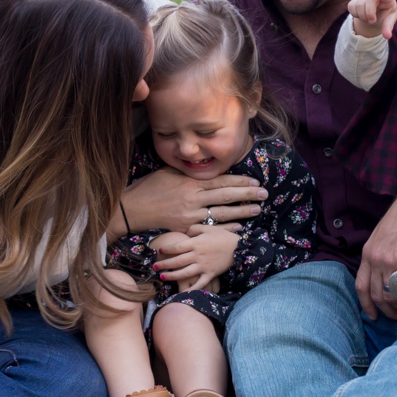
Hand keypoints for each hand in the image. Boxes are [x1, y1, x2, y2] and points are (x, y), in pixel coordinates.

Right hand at [121, 167, 263, 233]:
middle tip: (265, 194)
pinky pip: (210, 228)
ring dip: (242, 212)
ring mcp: (189, 215)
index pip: (221, 180)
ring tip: (257, 210)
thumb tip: (208, 167)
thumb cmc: (150, 187)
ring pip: (222, 213)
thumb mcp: (170, 172)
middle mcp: (193, 198)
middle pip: (226, 196)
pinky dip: (226, 228)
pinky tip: (239, 227)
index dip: (240, 181)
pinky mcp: (185, 229)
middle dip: (247, 195)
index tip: (255, 181)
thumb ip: (190, 172)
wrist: (131, 208)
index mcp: (190, 181)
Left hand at [153, 224, 238, 292]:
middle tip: (154, 266)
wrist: (240, 249)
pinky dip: (192, 289)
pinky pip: (200, 284)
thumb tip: (185, 233)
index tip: (159, 250)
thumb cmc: (223, 237)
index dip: (167, 249)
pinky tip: (183, 293)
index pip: (177, 247)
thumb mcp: (208, 228)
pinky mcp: (210, 274)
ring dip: (172, 276)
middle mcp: (197, 255)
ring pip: (184, 273)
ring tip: (162, 277)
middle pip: (177, 261)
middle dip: (164, 264)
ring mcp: (203, 266)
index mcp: (196, 243)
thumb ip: (194, 229)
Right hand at [346, 0, 396, 39]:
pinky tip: (361, 16)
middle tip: (372, 21)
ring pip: (359, 5)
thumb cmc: (385, 15)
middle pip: (369, 1)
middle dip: (369, 14)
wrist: (376, 14)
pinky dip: (355, 14)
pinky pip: (351, 6)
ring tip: (368, 20)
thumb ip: (388, 27)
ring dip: (362, 16)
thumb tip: (387, 36)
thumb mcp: (388, 21)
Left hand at [355, 177, 396, 321]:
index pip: (362, 286)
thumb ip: (383, 255)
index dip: (367, 305)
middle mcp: (375, 257)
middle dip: (388, 311)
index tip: (375, 315)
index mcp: (368, 252)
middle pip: (377, 294)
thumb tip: (390, 277)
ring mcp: (390, 258)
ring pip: (392, 294)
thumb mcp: (385, 235)